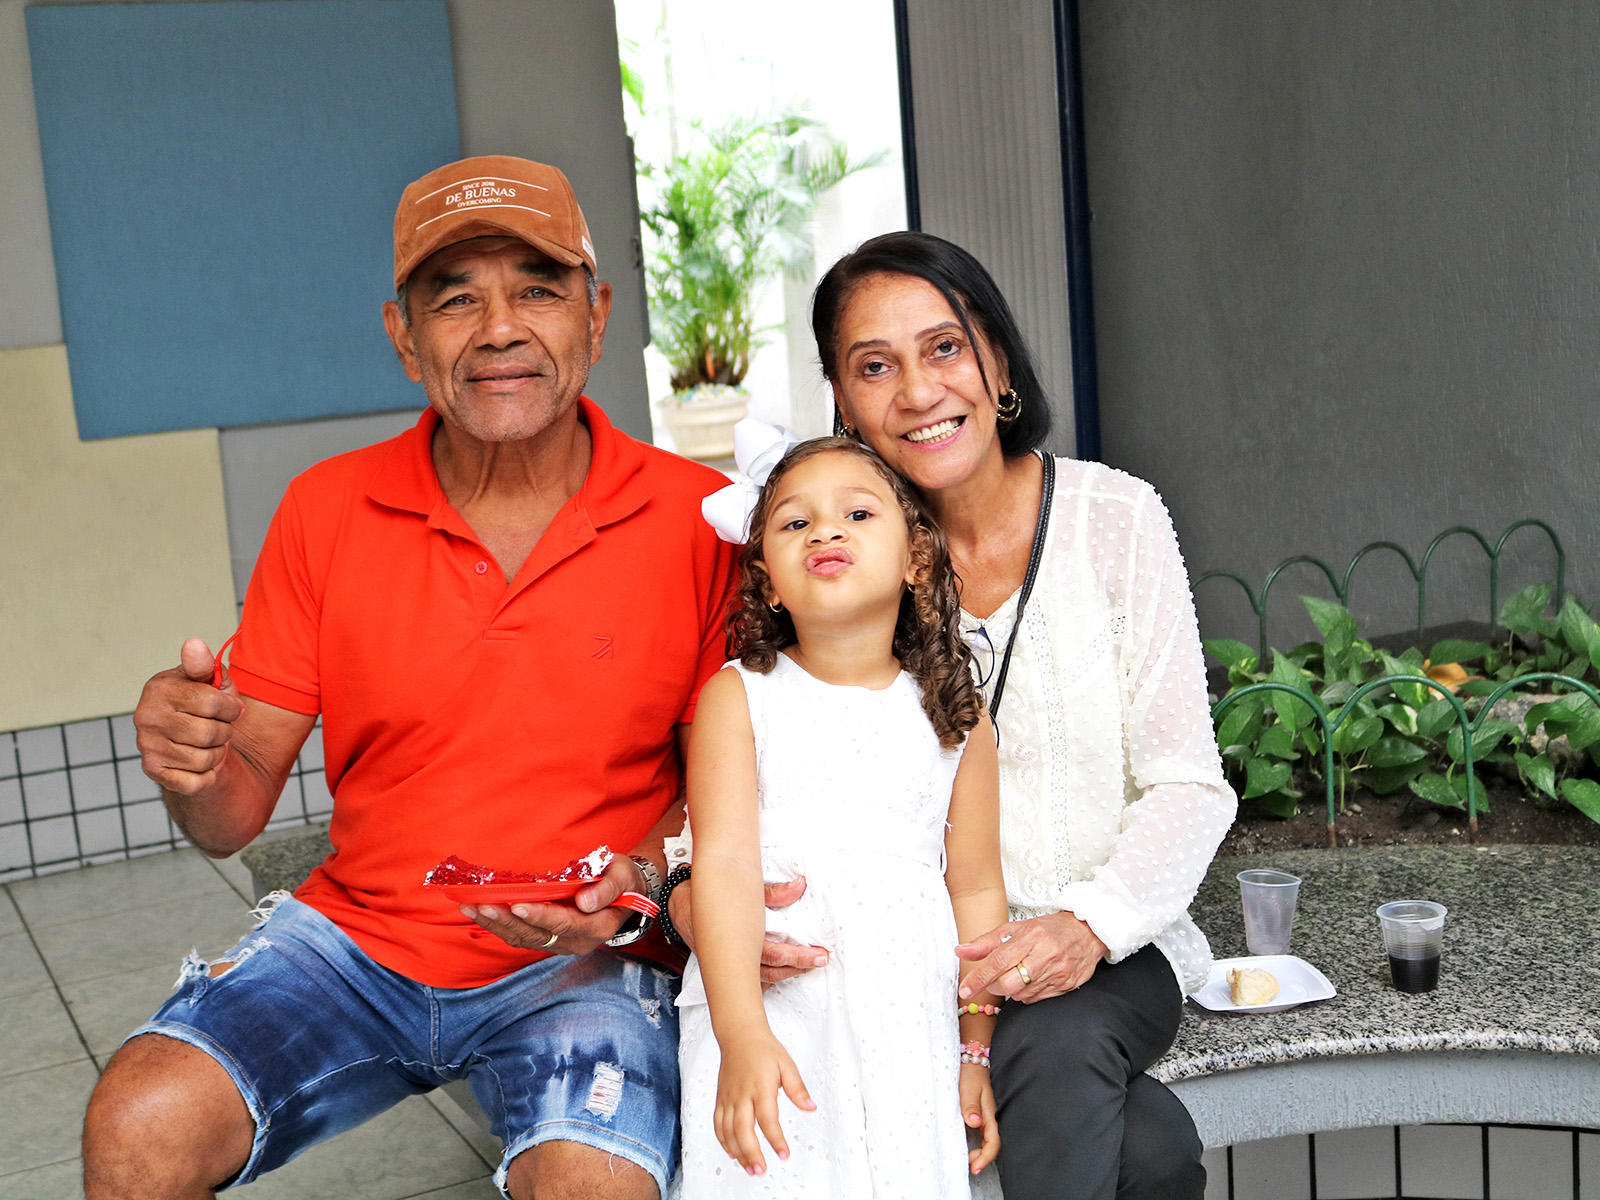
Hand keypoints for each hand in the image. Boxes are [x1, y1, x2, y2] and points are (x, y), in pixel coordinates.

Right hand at [135, 638, 244, 795]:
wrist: (189, 742)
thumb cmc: (204, 707)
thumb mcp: (210, 682)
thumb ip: (204, 665)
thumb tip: (194, 644)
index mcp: (159, 688)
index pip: (212, 702)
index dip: (230, 708)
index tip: (230, 708)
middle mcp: (146, 716)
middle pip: (210, 733)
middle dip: (225, 732)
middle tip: (219, 728)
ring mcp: (146, 744)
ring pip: (205, 758)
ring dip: (217, 754)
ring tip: (209, 744)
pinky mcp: (152, 770)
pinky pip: (196, 781)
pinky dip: (207, 775)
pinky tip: (200, 763)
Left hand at [462, 855, 645, 954]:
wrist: (624, 894)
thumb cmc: (623, 880)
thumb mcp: (624, 876)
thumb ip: (607, 889)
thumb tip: (584, 903)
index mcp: (597, 926)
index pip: (564, 923)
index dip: (540, 915)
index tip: (518, 904)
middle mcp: (576, 942)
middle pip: (537, 934)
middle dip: (508, 919)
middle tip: (483, 904)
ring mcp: (560, 944)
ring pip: (524, 938)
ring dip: (496, 924)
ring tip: (472, 907)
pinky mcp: (547, 939)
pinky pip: (520, 936)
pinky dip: (498, 925)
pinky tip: (478, 911)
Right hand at [669, 876, 829, 986]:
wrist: (679, 904)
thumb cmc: (708, 895)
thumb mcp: (741, 888)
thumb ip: (772, 892)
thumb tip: (801, 885)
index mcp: (739, 939)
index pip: (774, 954)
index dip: (799, 958)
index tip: (820, 956)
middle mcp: (733, 957)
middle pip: (772, 972)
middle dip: (798, 968)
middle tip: (820, 961)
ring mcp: (728, 964)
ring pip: (762, 979)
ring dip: (786, 973)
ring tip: (807, 965)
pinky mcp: (726, 965)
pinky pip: (750, 979)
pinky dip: (768, 979)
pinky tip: (781, 975)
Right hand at [714, 1028, 814, 1175]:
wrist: (739, 1035)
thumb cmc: (763, 1049)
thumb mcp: (787, 1065)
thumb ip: (798, 1088)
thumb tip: (810, 1106)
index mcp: (760, 1086)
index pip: (768, 1119)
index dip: (775, 1139)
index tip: (784, 1153)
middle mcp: (741, 1094)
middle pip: (743, 1130)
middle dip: (751, 1153)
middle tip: (761, 1170)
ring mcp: (728, 1097)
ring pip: (728, 1131)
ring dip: (738, 1152)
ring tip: (750, 1168)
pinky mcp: (720, 1099)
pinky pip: (718, 1124)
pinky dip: (724, 1141)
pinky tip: (733, 1153)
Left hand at [956, 911, 1107, 1002]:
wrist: (1087, 932)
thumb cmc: (1048, 929)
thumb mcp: (1015, 928)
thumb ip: (986, 942)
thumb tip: (960, 951)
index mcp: (1030, 937)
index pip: (998, 961)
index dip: (979, 977)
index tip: (966, 989)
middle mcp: (1044, 956)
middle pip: (1009, 984)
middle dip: (994, 986)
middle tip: (993, 979)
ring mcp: (1057, 973)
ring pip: (1021, 994)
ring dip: (1012, 989)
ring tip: (1017, 973)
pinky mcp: (1065, 986)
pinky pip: (1036, 999)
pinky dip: (1027, 993)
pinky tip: (1031, 980)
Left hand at [960, 1062, 999, 1174]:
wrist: (973, 1059)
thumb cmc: (971, 1074)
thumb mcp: (968, 1090)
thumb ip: (970, 1107)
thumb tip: (974, 1122)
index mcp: (990, 1114)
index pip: (993, 1143)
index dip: (985, 1158)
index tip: (975, 1167)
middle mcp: (991, 1117)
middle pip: (993, 1145)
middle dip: (983, 1159)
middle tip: (970, 1166)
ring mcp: (988, 1115)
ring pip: (989, 1140)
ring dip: (981, 1152)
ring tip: (970, 1159)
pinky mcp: (983, 1112)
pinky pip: (985, 1133)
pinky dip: (979, 1143)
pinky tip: (971, 1145)